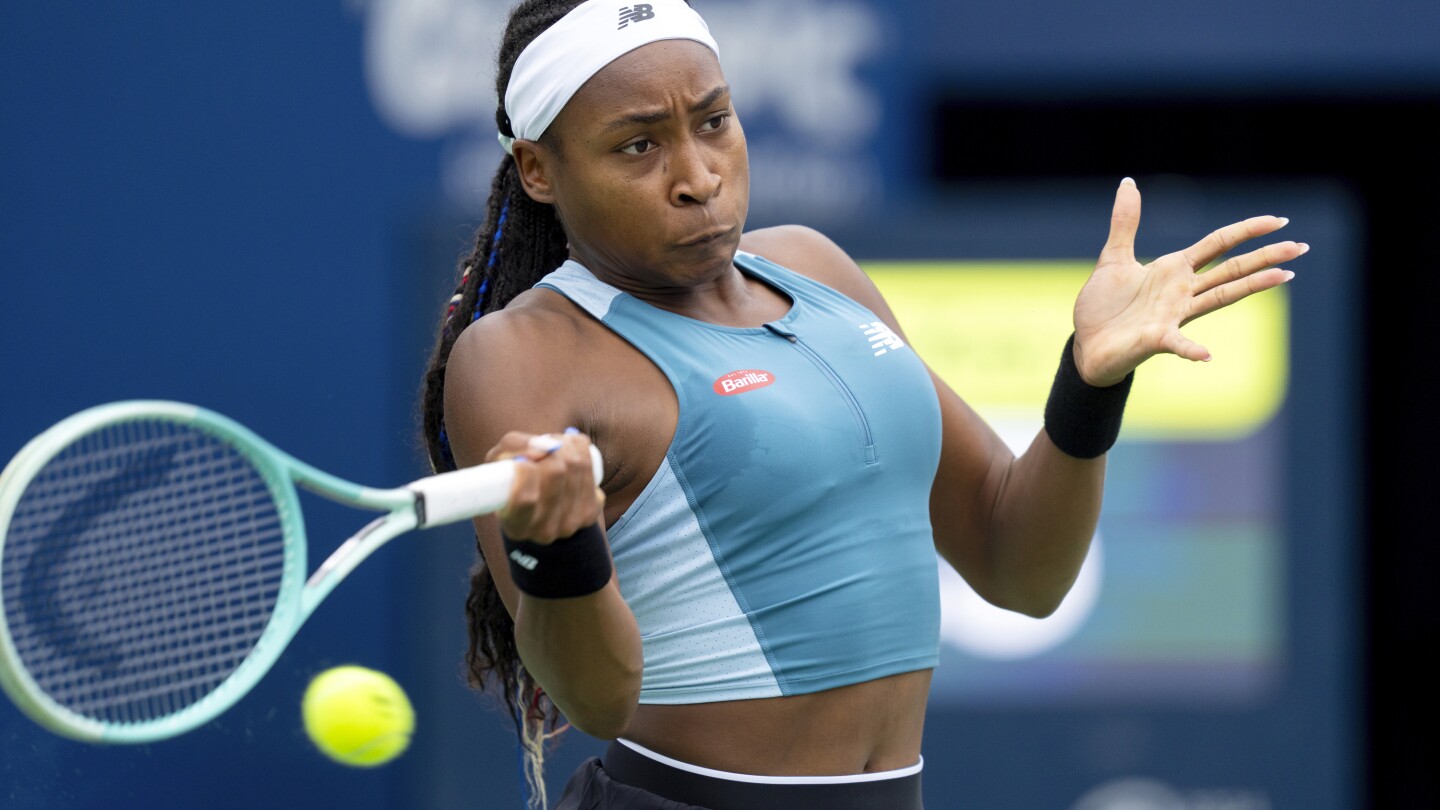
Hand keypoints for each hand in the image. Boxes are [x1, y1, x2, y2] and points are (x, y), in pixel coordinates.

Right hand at [485, 430, 604, 543]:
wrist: (541, 505)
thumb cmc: (512, 480)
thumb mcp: (497, 464)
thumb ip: (512, 448)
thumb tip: (544, 447)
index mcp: (516, 526)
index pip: (526, 498)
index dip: (525, 470)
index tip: (521, 459)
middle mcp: (545, 531)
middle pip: (556, 472)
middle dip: (549, 448)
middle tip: (541, 446)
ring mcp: (571, 523)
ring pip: (576, 465)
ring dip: (565, 444)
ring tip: (553, 445)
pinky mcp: (590, 511)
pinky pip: (591, 465)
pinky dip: (580, 448)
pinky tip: (570, 449)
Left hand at [1071, 178, 1304, 386]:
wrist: (1085, 344)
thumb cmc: (1104, 306)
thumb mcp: (1113, 257)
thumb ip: (1125, 223)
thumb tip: (1129, 182)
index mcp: (1174, 269)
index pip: (1219, 244)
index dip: (1247, 230)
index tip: (1279, 220)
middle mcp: (1182, 292)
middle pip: (1232, 270)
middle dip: (1265, 257)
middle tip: (1301, 246)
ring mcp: (1172, 317)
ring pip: (1220, 297)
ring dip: (1251, 286)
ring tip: (1284, 276)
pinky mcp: (1155, 340)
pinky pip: (1177, 344)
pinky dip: (1191, 350)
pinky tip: (1208, 355)